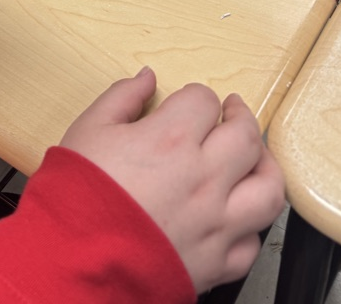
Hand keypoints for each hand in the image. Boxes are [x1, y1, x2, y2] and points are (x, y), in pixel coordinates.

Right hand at [60, 68, 284, 293]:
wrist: (72, 259)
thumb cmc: (77, 194)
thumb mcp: (90, 128)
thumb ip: (123, 96)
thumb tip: (146, 78)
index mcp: (172, 139)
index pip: (204, 101)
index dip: (196, 96)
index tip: (188, 101)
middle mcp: (204, 178)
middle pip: (246, 136)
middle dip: (240, 116)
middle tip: (230, 112)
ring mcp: (216, 222)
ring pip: (268, 188)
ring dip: (264, 166)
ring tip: (252, 157)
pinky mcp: (216, 262)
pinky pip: (252, 241)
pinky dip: (249, 223)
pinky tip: (234, 212)